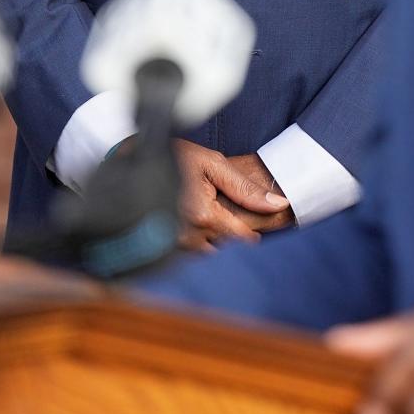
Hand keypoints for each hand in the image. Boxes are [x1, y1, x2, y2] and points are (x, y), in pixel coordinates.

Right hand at [172, 140, 289, 250]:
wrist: (135, 162)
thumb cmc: (176, 158)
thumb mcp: (214, 164)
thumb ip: (246, 188)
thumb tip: (279, 205)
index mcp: (203, 216)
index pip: (243, 238)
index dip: (253, 230)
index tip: (257, 222)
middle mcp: (186, 236)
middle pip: (226, 249)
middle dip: (232, 236)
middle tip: (231, 215)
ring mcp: (171, 245)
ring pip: (207, 254)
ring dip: (214, 240)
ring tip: (212, 216)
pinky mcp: (161, 249)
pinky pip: (189, 254)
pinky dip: (197, 243)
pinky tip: (197, 224)